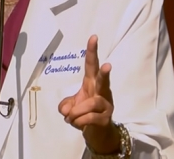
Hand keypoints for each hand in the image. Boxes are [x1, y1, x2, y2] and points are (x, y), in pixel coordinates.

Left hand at [58, 35, 119, 153]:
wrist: (98, 135)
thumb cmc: (84, 114)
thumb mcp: (71, 107)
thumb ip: (65, 105)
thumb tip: (66, 110)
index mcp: (92, 84)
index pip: (91, 65)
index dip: (92, 51)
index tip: (93, 37)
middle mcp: (102, 92)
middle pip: (103, 80)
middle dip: (104, 73)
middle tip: (108, 66)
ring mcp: (106, 106)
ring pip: (91, 104)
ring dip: (77, 112)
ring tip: (70, 117)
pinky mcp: (106, 119)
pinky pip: (89, 118)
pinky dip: (78, 122)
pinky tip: (77, 124)